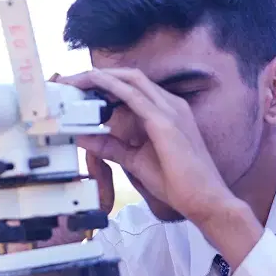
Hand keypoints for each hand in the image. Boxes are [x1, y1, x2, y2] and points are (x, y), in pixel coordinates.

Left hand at [59, 68, 241, 226]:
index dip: (106, 83)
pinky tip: (94, 83)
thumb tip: (84, 137)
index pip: (133, 87)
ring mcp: (170, 110)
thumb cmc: (178, 182)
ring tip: (75, 79)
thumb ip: (111, 146)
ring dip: (100, 76)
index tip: (80, 88)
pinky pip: (134, 96)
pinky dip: (111, 86)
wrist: (205, 200)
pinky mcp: (165, 122)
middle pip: (130, 77)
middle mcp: (170, 104)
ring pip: (130, 79)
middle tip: (70, 80)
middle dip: (98, 75)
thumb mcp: (134, 160)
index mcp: (167, 110)